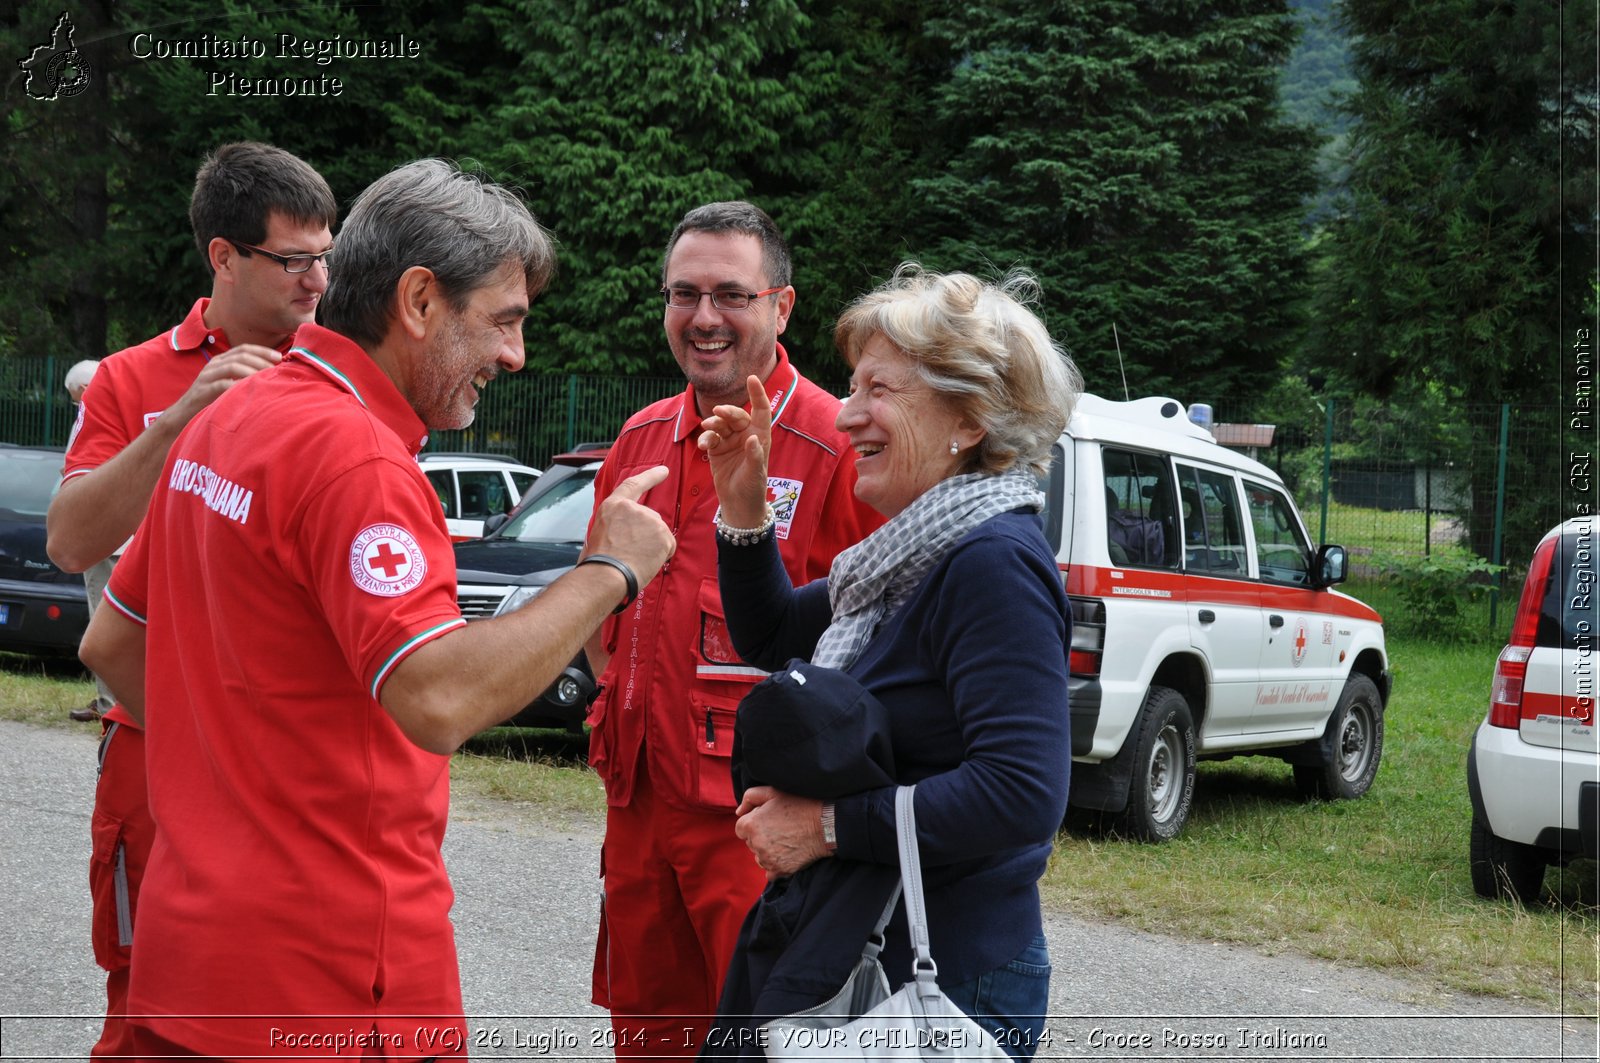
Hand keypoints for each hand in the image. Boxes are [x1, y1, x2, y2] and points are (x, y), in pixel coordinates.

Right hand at [163, 344, 282, 430]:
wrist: (185, 413)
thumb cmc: (213, 399)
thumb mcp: (229, 383)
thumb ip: (244, 376)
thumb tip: (272, 375)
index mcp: (221, 361)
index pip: (243, 349)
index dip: (262, 350)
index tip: (279, 357)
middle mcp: (214, 365)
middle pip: (240, 355)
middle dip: (260, 360)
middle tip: (275, 368)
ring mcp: (207, 376)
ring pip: (232, 366)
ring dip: (251, 371)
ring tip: (265, 378)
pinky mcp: (202, 390)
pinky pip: (221, 384)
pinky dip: (236, 386)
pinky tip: (249, 390)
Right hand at [583, 466, 675, 587]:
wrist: (606, 574)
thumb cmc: (598, 560)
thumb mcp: (599, 532)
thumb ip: (616, 525)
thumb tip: (623, 533)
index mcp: (613, 506)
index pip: (634, 485)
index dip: (650, 477)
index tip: (664, 471)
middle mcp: (633, 508)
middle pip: (649, 519)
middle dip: (646, 536)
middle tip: (630, 553)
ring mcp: (650, 519)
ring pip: (658, 534)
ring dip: (652, 547)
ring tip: (635, 558)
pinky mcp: (662, 533)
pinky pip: (668, 546)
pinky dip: (661, 556)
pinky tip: (646, 561)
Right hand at [698, 375, 771, 527]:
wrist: (738, 505)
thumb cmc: (753, 488)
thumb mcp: (756, 473)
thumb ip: (754, 456)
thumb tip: (753, 438)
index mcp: (761, 436)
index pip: (760, 410)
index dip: (757, 394)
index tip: (751, 378)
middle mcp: (746, 435)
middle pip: (736, 415)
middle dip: (726, 412)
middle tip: (717, 413)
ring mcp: (730, 441)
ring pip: (720, 424)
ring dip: (713, 424)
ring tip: (707, 429)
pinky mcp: (717, 449)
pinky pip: (710, 437)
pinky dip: (706, 438)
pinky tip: (704, 446)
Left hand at [734, 786, 828, 878]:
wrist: (825, 824)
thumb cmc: (799, 805)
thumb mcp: (773, 792)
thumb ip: (750, 797)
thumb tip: (739, 812)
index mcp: (750, 825)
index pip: (740, 828)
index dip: (754, 822)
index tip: (769, 820)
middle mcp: (756, 844)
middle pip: (750, 843)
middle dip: (760, 836)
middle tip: (780, 828)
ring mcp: (767, 859)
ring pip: (759, 857)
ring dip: (767, 851)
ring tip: (786, 840)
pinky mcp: (779, 870)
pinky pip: (770, 872)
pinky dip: (776, 865)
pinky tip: (787, 854)